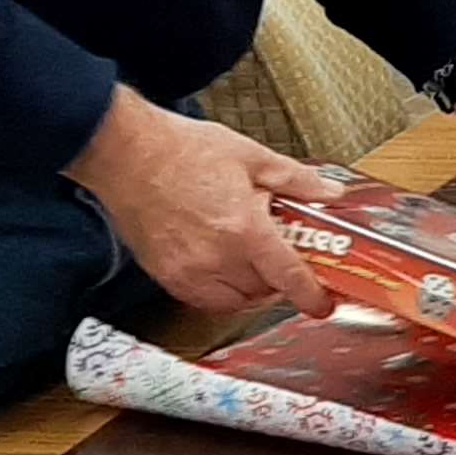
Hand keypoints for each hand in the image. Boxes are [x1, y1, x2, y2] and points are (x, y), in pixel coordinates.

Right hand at [68, 89, 340, 318]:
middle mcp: (215, 257)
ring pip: (234, 302)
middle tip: (287, 259)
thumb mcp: (251, 156)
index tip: (322, 304)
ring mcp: (187, 270)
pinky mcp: (164, 274)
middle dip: (282, 281)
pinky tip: (226, 269)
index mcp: (243, 229)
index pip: (287, 276)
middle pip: (263, 291)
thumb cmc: (182, 150)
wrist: (126, 153)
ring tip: (256, 263)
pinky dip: (222, 294)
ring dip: (253, 291)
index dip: (311, 296)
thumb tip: (329, 191)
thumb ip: (295, 180)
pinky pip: (203, 300)